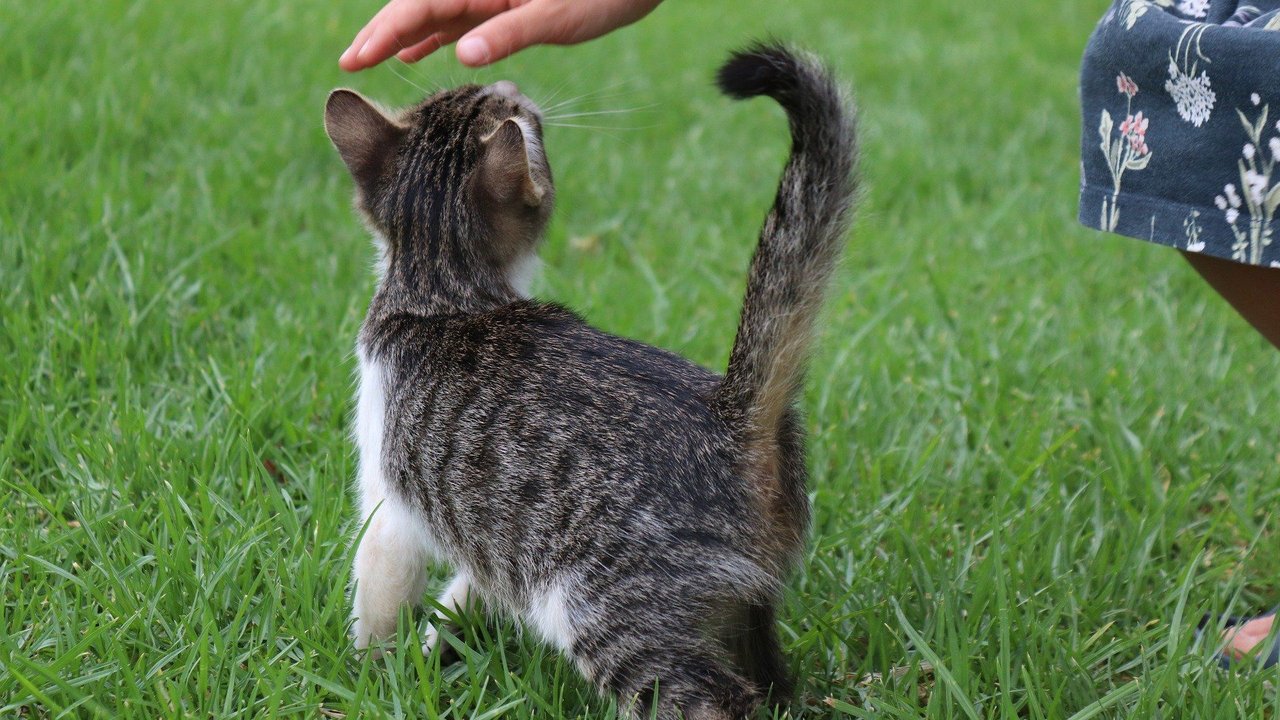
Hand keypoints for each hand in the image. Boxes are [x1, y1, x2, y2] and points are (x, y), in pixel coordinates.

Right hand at [340, 0, 663, 70]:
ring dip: (402, 35)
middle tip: (348, 63)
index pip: (420, 4)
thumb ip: (508, 33)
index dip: (384, 30)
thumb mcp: (554, 16)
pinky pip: (459, 20)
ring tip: (370, 61)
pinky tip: (414, 55)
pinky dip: (434, 36)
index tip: (355, 58)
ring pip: (434, 14)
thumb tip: (460, 56)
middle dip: (381, 32)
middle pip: (418, 6)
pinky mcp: (506, 7)